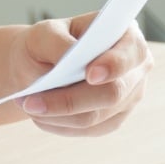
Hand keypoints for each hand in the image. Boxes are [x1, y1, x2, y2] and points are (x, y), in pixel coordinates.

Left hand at [11, 15, 152, 136]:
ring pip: (96, 116)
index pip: (131, 53)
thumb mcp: (45, 33)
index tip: (90, 74)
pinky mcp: (115, 118)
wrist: (40, 64)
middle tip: (31, 102)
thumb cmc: (47, 42)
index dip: (114, 65)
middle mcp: (136, 68)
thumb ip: (58, 42)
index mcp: (127, 36)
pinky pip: (90, 129)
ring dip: (58, 115)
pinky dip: (61, 125)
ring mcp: (129, 96)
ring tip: (28, 106)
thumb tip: (69, 58)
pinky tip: (41, 116)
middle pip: (112, 93)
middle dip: (69, 100)